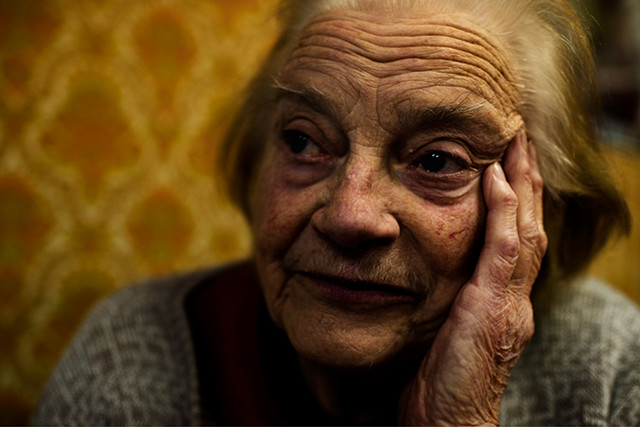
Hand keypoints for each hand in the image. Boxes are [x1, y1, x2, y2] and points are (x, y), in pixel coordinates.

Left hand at [398, 133, 547, 424]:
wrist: (449, 424)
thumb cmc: (442, 382)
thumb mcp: (449, 332)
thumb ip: (451, 300)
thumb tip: (429, 272)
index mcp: (502, 301)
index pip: (514, 237)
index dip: (514, 198)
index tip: (505, 161)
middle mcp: (514, 297)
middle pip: (527, 225)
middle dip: (525, 179)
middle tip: (517, 138)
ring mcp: (508, 302)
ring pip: (523, 229)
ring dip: (520, 184)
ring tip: (513, 144)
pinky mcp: (493, 309)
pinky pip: (504, 251)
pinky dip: (504, 213)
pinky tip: (497, 181)